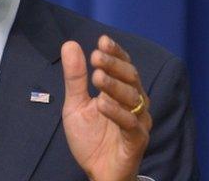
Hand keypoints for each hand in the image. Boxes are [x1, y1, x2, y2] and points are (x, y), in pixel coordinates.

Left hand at [61, 35, 152, 180]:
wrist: (97, 170)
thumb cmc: (91, 137)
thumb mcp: (75, 104)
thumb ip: (75, 77)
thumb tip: (71, 44)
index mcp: (120, 91)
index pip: (123, 66)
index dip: (115, 53)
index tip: (102, 40)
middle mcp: (133, 103)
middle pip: (130, 78)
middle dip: (114, 65)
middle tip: (96, 56)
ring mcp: (137, 121)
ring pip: (132, 98)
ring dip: (114, 85)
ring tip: (97, 77)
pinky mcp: (136, 140)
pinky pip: (130, 124)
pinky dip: (116, 113)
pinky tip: (101, 104)